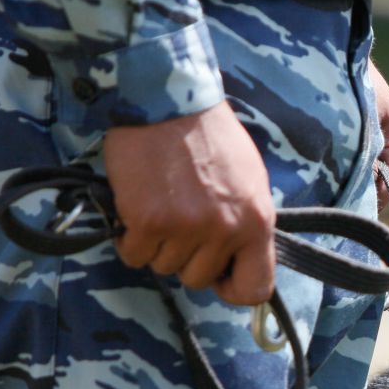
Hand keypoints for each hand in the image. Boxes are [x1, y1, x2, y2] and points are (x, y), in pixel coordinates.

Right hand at [104, 103, 276, 305]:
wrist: (167, 101)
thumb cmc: (210, 137)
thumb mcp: (250, 181)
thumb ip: (248, 224)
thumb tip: (240, 260)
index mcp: (258, 222)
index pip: (255, 287)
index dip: (233, 287)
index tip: (219, 274)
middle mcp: (224, 230)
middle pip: (198, 278)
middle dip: (186, 256)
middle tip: (180, 220)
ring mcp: (185, 228)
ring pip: (164, 267)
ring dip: (157, 244)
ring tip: (160, 206)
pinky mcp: (147, 222)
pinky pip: (134, 255)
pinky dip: (130, 238)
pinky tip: (137, 209)